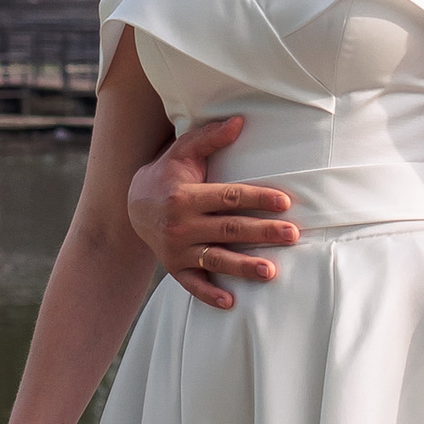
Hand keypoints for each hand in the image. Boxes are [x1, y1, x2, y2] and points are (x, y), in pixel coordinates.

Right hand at [128, 114, 301, 311]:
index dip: (257, 198)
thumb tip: (240, 121)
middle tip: (292, 235)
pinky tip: (231, 302)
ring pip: (215, 259)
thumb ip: (210, 137)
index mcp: (184, 195)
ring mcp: (176, 250)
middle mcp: (180, 225)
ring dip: (243, 267)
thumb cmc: (167, 174)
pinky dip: (209, 294)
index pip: (228, 197)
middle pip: (228, 229)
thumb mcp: (183, 151)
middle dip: (262, 232)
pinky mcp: (174, 268)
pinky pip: (193, 285)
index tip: (285, 202)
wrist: (131, 205)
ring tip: (271, 271)